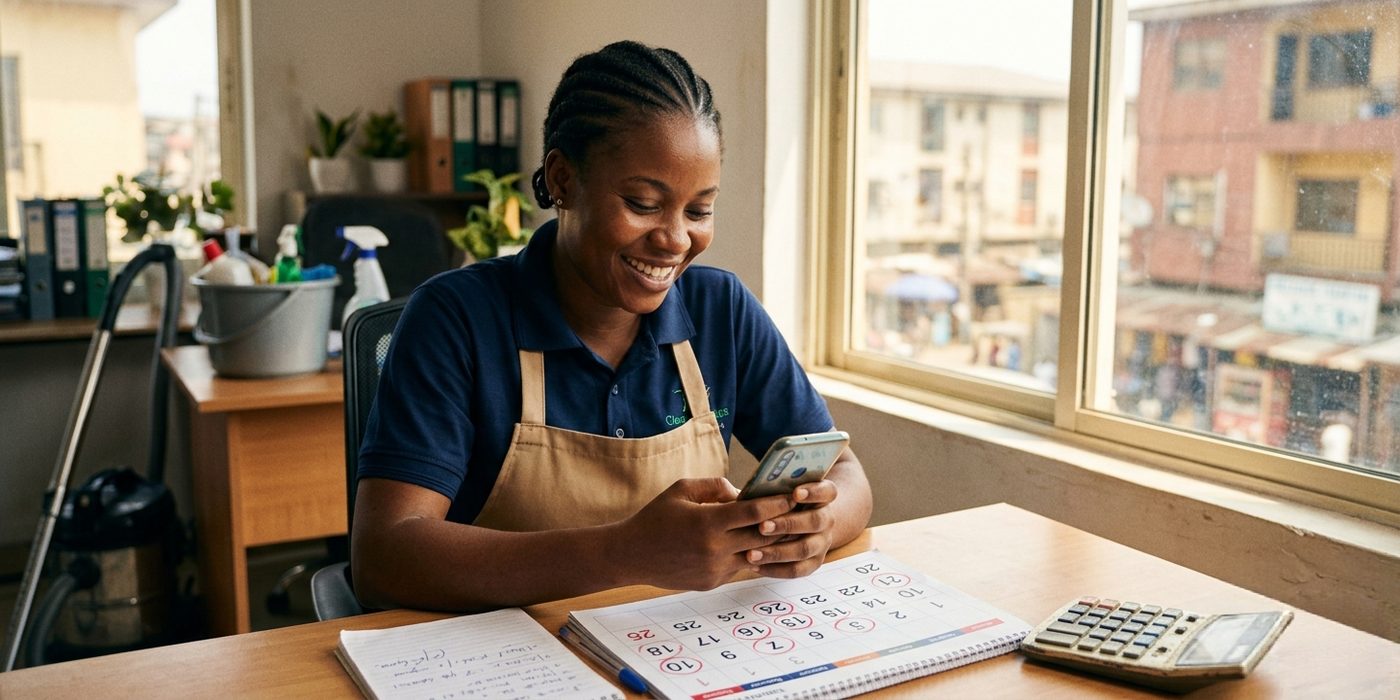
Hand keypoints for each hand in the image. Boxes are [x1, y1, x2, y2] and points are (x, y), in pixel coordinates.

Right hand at [615, 478, 793, 590]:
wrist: (630, 556)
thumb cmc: (655, 517)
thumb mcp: (682, 490)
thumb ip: (715, 486)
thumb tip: (742, 492)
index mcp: (708, 522)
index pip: (755, 512)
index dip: (778, 503)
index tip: (793, 495)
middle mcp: (715, 549)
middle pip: (763, 536)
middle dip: (782, 523)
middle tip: (799, 511)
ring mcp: (715, 570)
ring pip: (755, 555)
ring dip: (768, 543)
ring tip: (782, 528)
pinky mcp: (712, 583)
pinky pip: (738, 567)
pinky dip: (747, 555)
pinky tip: (753, 545)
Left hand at [744, 480, 838, 577]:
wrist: (802, 521)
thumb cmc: (781, 499)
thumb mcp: (780, 489)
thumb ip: (771, 488)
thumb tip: (744, 495)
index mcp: (822, 496)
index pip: (827, 491)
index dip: (814, 492)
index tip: (794, 492)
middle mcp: (826, 519)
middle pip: (816, 521)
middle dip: (788, 523)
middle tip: (762, 526)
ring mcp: (822, 542)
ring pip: (804, 549)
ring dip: (777, 551)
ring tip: (751, 553)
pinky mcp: (813, 562)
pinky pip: (797, 570)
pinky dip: (775, 569)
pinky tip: (753, 566)